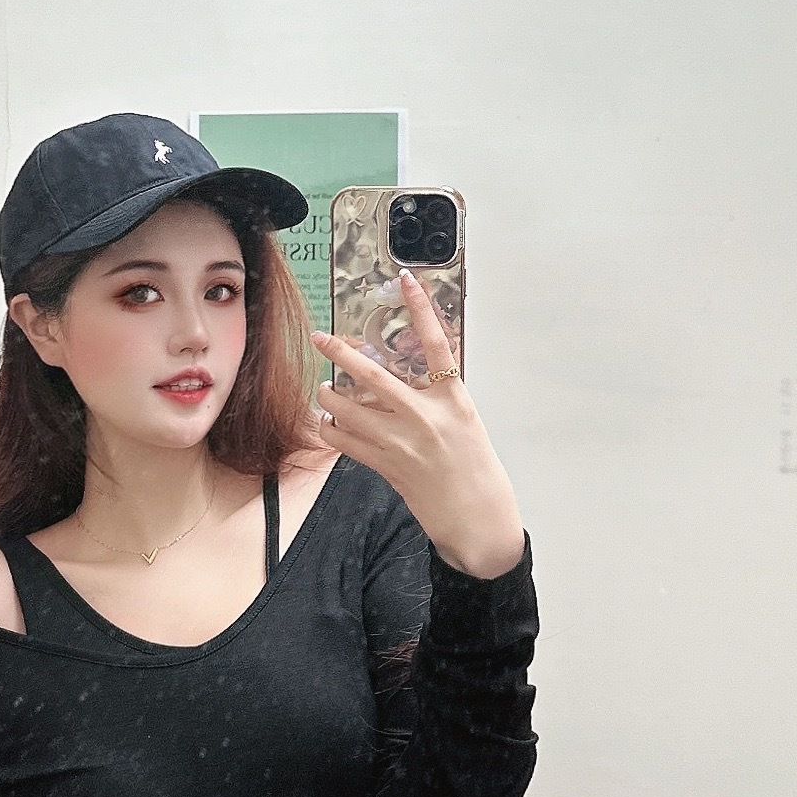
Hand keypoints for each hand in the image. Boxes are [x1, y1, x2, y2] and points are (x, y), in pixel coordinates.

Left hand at [310, 271, 525, 579]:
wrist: (476, 515)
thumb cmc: (473, 469)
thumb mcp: (464, 421)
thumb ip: (435, 398)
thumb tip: (399, 382)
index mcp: (451, 398)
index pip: (436, 343)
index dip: (421, 309)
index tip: (406, 281)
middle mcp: (424, 416)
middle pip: (372, 375)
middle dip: (339, 352)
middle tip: (320, 337)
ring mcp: (402, 442)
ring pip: (348, 410)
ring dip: (328, 397)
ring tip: (324, 391)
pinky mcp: (386, 465)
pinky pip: (345, 442)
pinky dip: (331, 429)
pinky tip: (329, 424)